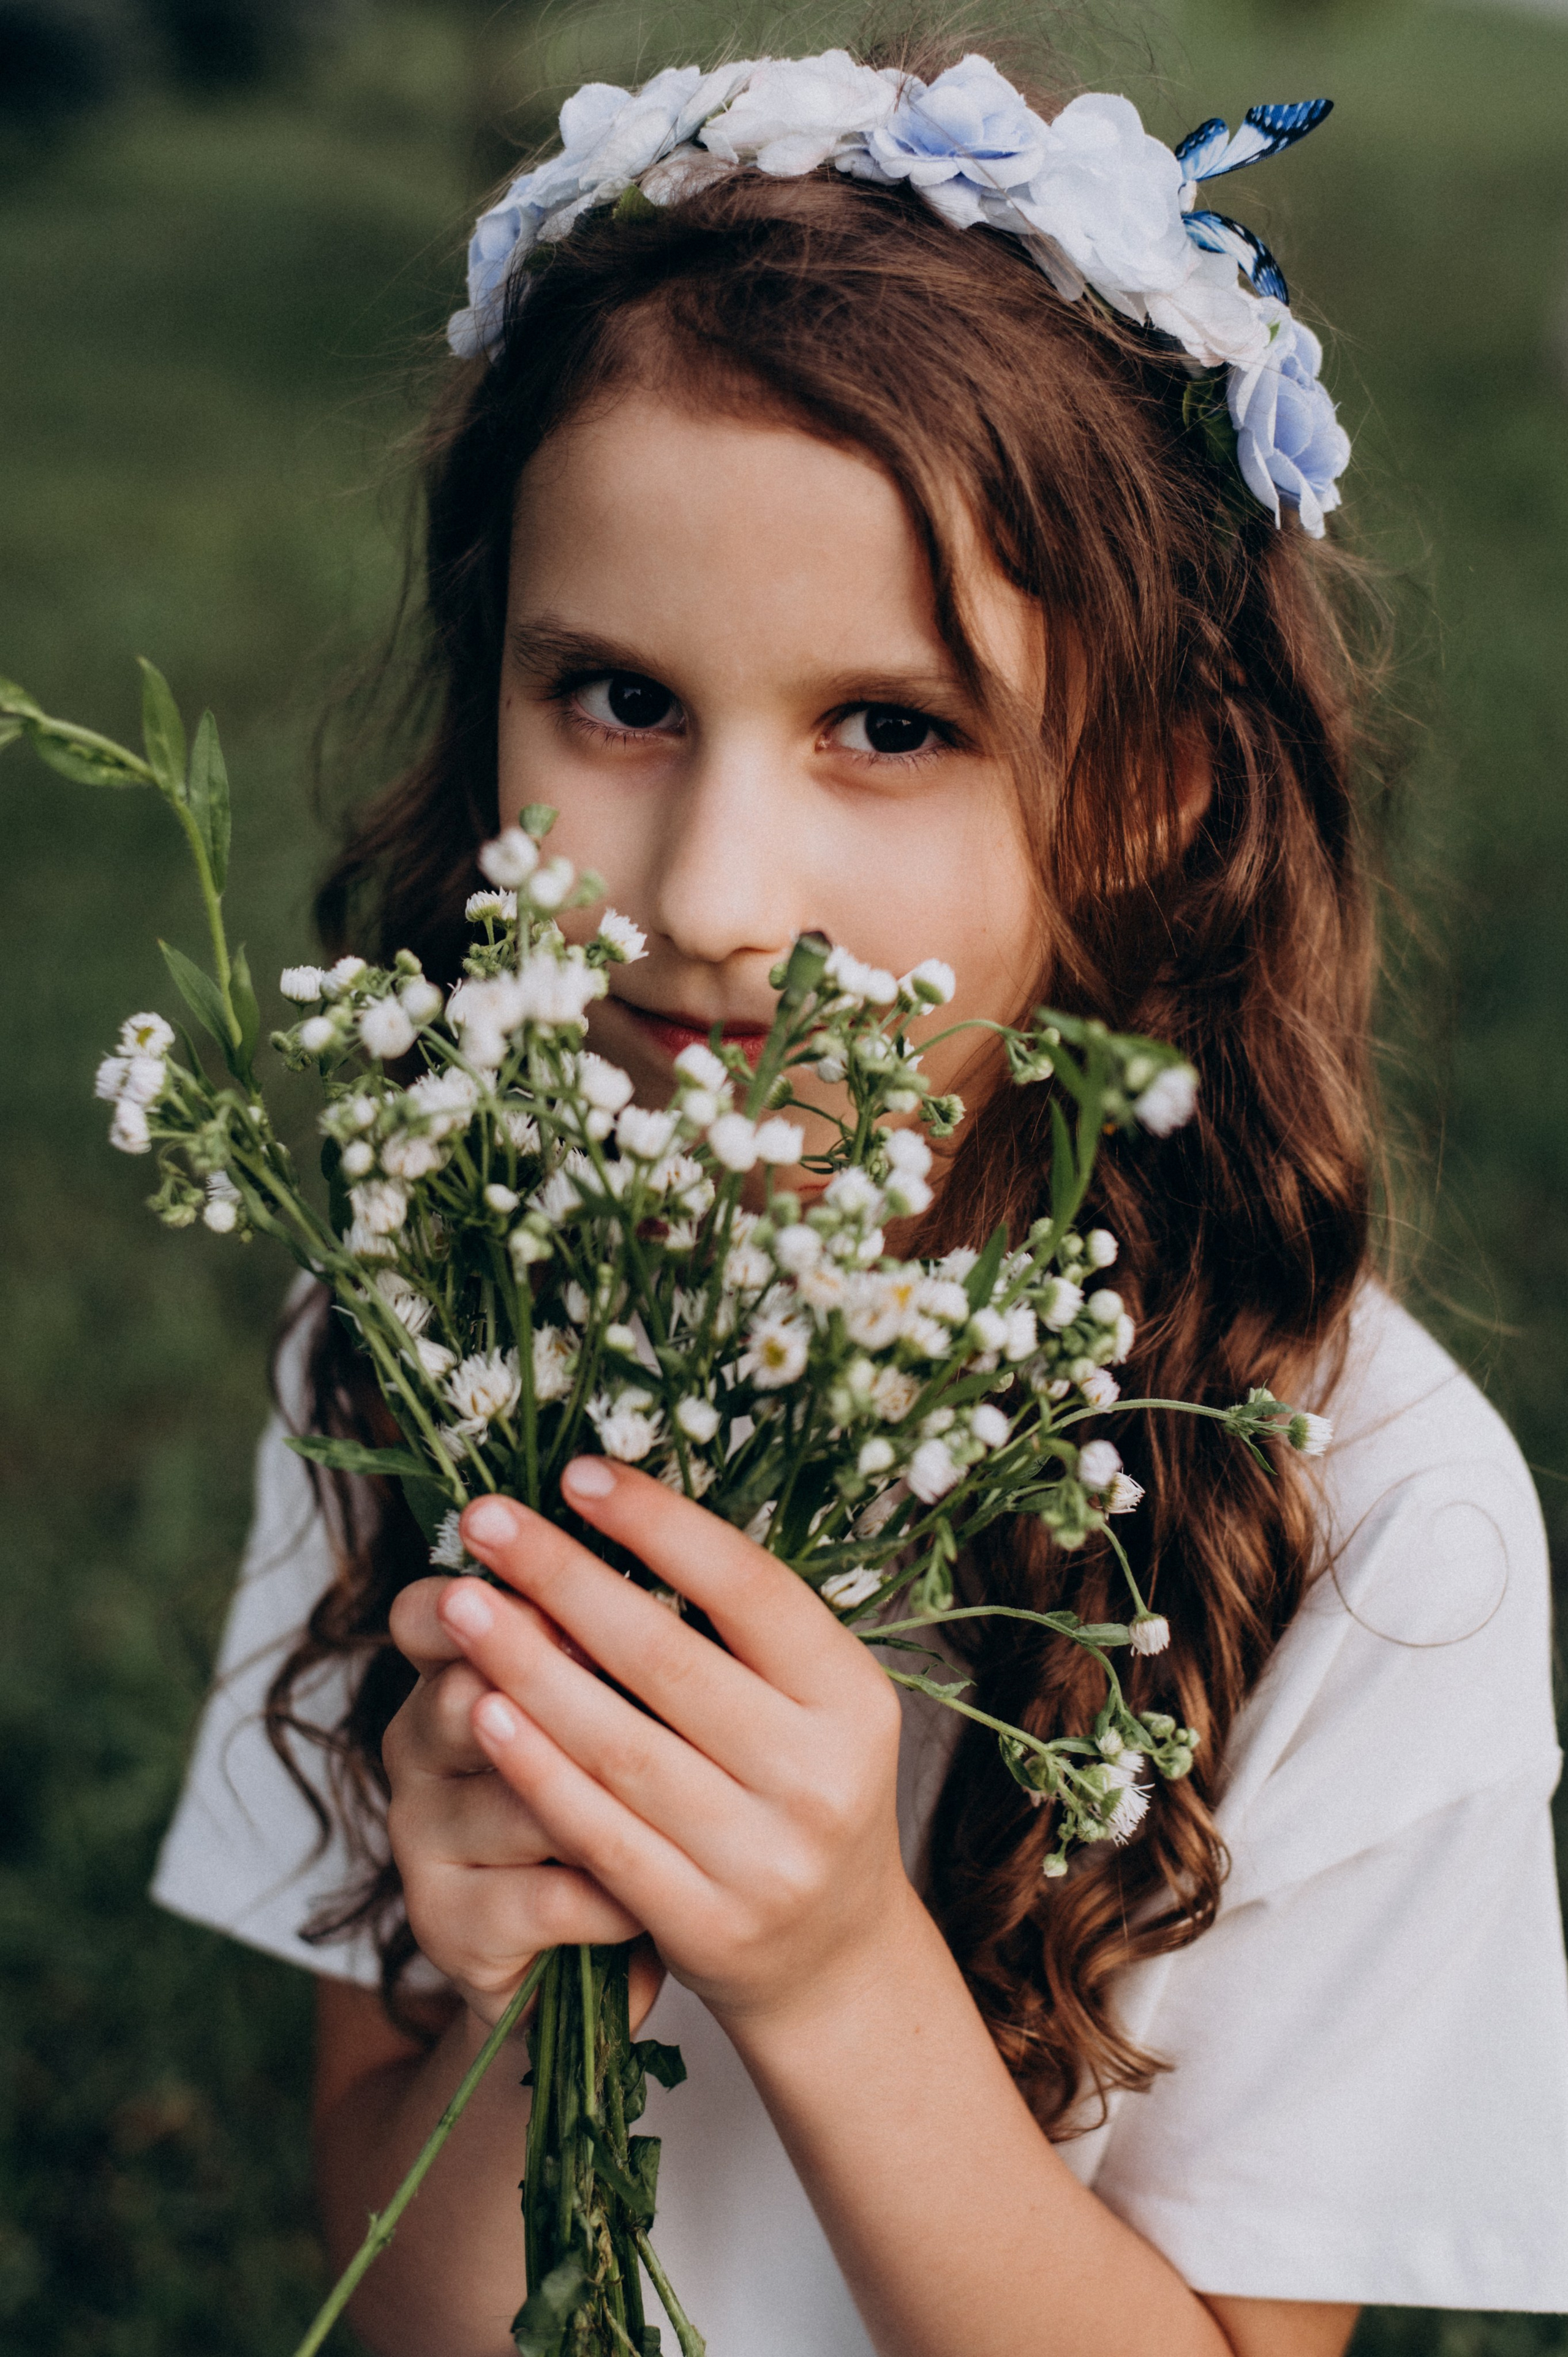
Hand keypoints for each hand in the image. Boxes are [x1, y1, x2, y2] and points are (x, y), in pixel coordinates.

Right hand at [384, 1576, 658, 2028]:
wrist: (592, 1952)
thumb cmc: (627, 1794)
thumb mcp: (621, 1703)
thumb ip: (624, 1644)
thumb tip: (679, 1566)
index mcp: (450, 1669)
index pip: (423, 1615)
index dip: (472, 1597)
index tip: (549, 1585)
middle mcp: (421, 1747)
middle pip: (461, 1695)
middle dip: (547, 1681)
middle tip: (615, 1668)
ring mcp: (425, 1838)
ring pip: (514, 1802)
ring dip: (599, 1799)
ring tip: (680, 1797)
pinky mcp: (451, 1927)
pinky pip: (545, 1899)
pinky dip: (609, 1898)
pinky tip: (654, 1901)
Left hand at [435, 1458, 914, 2032]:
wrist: (831, 1957)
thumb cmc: (796, 1788)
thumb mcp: (807, 1702)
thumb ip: (734, 1626)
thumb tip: (610, 1511)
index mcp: (852, 1697)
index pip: (751, 1588)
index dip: (660, 1524)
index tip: (576, 1472)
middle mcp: (819, 1777)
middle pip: (668, 1659)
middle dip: (563, 1579)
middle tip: (483, 1520)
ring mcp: (763, 1859)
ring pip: (618, 1746)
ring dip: (527, 1667)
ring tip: (459, 1604)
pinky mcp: (703, 1924)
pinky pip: (598, 1831)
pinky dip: (535, 1767)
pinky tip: (482, 1709)